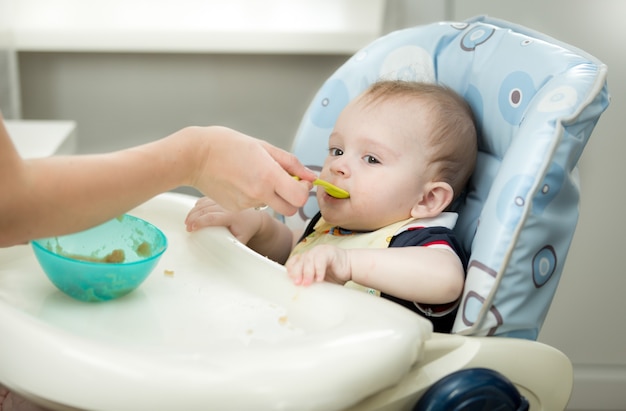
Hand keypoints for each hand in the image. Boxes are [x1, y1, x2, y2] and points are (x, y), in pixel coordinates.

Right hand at [185, 197, 263, 244]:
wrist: (253, 218)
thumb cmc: (246, 229)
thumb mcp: (241, 239)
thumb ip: (233, 247)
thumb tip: (223, 255)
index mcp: (232, 215)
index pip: (212, 217)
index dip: (200, 221)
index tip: (192, 228)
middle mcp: (227, 206)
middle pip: (205, 209)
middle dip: (193, 217)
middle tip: (187, 227)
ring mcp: (222, 201)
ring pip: (204, 203)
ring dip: (193, 212)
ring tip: (187, 221)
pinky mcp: (219, 198)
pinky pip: (205, 200)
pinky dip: (197, 206)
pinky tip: (193, 212)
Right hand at [189, 127, 314, 215]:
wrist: (195, 156)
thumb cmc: (226, 145)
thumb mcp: (263, 147)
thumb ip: (290, 163)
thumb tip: (310, 176)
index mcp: (268, 176)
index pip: (300, 198)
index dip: (303, 190)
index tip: (299, 181)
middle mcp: (258, 193)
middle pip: (290, 210)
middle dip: (292, 199)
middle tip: (283, 183)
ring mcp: (246, 203)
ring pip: (271, 206)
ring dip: (271, 195)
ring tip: (254, 175)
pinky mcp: (235, 208)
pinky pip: (253, 205)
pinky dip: (253, 196)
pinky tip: (241, 181)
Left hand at [285, 245, 351, 285]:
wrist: (350, 267)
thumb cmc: (334, 275)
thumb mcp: (319, 280)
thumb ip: (310, 283)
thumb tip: (299, 294)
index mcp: (306, 259)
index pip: (292, 263)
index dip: (291, 271)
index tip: (292, 281)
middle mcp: (311, 253)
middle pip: (299, 261)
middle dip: (297, 273)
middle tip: (297, 284)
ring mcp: (319, 251)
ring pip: (309, 259)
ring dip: (307, 273)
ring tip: (307, 283)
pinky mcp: (329, 252)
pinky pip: (321, 260)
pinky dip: (319, 270)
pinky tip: (320, 279)